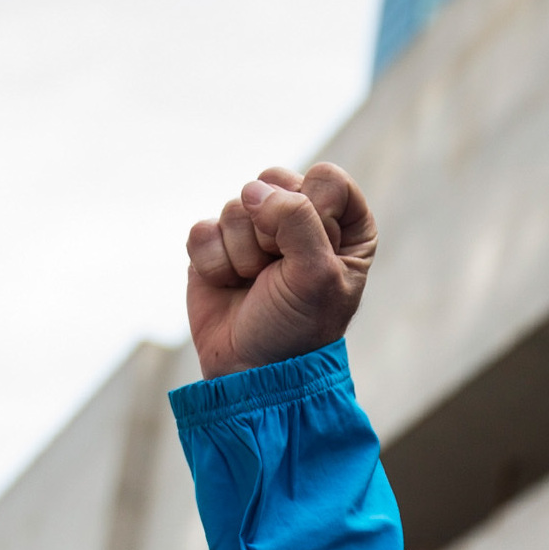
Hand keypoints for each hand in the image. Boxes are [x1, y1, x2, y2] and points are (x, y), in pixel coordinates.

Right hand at [186, 164, 375, 377]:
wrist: (251, 370)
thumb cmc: (298, 327)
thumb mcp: (317, 276)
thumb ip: (297, 221)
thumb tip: (253, 192)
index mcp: (345, 225)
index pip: (327, 179)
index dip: (314, 211)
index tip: (314, 254)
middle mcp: (302, 220)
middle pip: (276, 182)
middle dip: (271, 231)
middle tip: (278, 270)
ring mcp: (256, 230)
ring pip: (237, 205)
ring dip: (243, 254)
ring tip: (255, 284)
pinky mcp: (217, 245)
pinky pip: (203, 230)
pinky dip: (214, 263)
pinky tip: (228, 285)